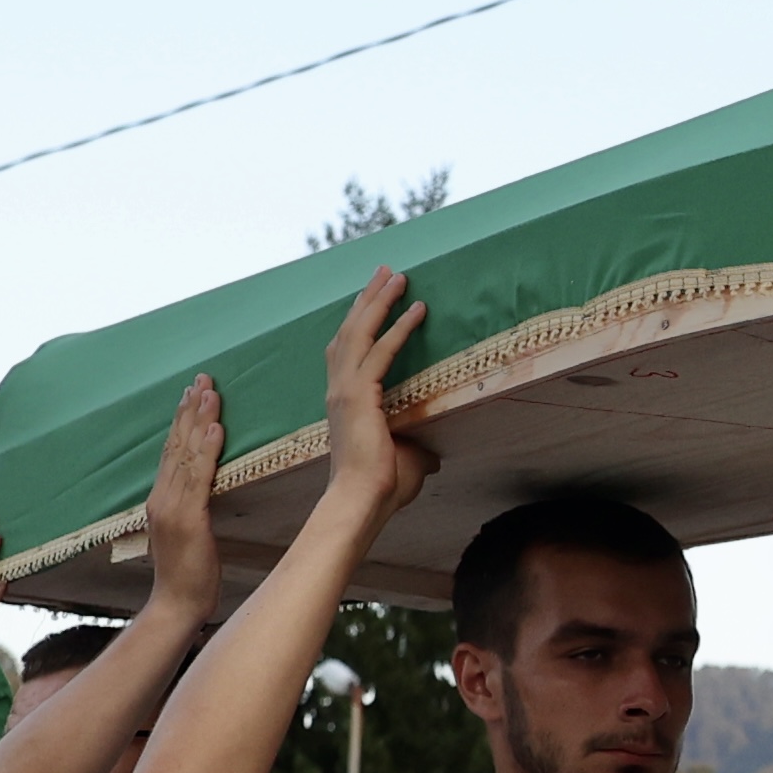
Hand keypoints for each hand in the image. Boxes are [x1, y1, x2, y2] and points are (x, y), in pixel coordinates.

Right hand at [140, 375, 227, 623]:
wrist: (177, 605)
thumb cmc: (190, 575)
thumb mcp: (191, 535)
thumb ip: (193, 509)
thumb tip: (204, 491)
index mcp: (162, 500)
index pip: (171, 452)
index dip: (182, 421)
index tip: (192, 393)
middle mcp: (162, 498)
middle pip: (175, 444)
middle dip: (189, 409)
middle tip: (202, 377)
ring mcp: (171, 507)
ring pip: (185, 454)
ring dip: (198, 420)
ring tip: (209, 390)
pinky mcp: (186, 519)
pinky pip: (198, 478)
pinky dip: (206, 451)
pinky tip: (215, 428)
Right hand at [318, 268, 437, 520]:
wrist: (363, 501)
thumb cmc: (383, 487)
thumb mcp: (407, 458)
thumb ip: (416, 446)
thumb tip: (433, 452)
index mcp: (344, 401)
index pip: (348, 351)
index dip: (360, 322)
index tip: (373, 298)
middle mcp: (338, 390)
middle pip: (350, 331)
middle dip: (368, 299)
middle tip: (385, 272)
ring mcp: (344, 390)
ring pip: (359, 332)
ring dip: (380, 301)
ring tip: (397, 276)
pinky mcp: (358, 395)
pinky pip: (380, 352)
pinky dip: (399, 328)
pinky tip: (417, 308)